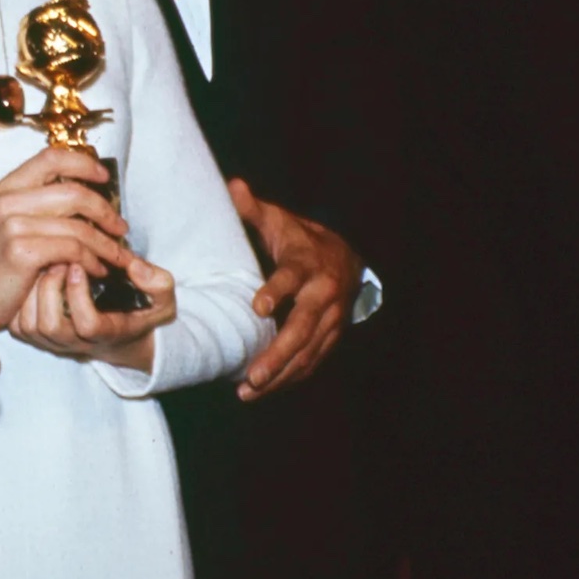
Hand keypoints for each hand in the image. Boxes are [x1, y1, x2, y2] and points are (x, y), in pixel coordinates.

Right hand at [0, 148, 131, 326]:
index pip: (52, 157)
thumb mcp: (11, 222)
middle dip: (106, 212)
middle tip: (120, 228)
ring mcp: (14, 225)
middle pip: (75, 193)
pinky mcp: (22, 251)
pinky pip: (72, 250)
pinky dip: (92, 261)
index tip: (105, 178)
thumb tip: (87, 196)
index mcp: (8, 187)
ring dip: (106, 244)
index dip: (84, 164)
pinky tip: (98, 270)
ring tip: (116, 257)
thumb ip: (40, 204)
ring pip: (79, 226)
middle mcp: (9, 200)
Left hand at [10, 257, 175, 370]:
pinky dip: (19, 296)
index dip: (79, 295)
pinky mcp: (33, 335)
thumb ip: (158, 283)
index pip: (87, 325)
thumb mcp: (161, 298)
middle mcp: (75, 343)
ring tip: (43, 264)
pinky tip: (32, 273)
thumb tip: (134, 265)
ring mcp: (51, 342)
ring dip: (32, 290)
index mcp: (106, 334)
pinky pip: (16, 322)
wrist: (122, 334)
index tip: (80, 265)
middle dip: (51, 289)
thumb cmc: (140, 310)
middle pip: (50, 326)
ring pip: (28, 325)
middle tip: (56, 260)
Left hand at [228, 180, 360, 399]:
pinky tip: (265, 391)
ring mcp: (331, 319)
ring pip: (308, 352)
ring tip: (250, 391)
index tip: (258, 307)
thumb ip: (253, 209)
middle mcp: (323, 294)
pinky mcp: (331, 337)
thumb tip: (232, 186)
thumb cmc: (300, 239)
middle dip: (278, 354)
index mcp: (307, 263)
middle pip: (302, 327)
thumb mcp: (279, 220)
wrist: (346, 258)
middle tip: (253, 375)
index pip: (292, 278)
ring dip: (281, 374)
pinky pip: (313, 361)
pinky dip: (291, 378)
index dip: (277, 291)